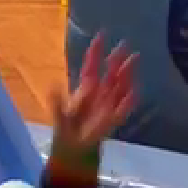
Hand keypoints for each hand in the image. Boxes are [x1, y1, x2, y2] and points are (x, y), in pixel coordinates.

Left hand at [50, 35, 136, 152]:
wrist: (74, 151)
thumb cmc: (67, 132)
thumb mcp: (59, 117)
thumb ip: (57, 103)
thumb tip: (53, 86)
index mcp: (85, 89)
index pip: (91, 67)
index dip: (96, 52)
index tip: (101, 36)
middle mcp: (99, 93)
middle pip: (109, 73)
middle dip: (116, 59)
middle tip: (125, 44)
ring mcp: (108, 105)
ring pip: (119, 86)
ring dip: (127, 73)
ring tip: (134, 59)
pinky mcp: (113, 119)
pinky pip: (123, 108)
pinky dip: (128, 102)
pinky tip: (134, 93)